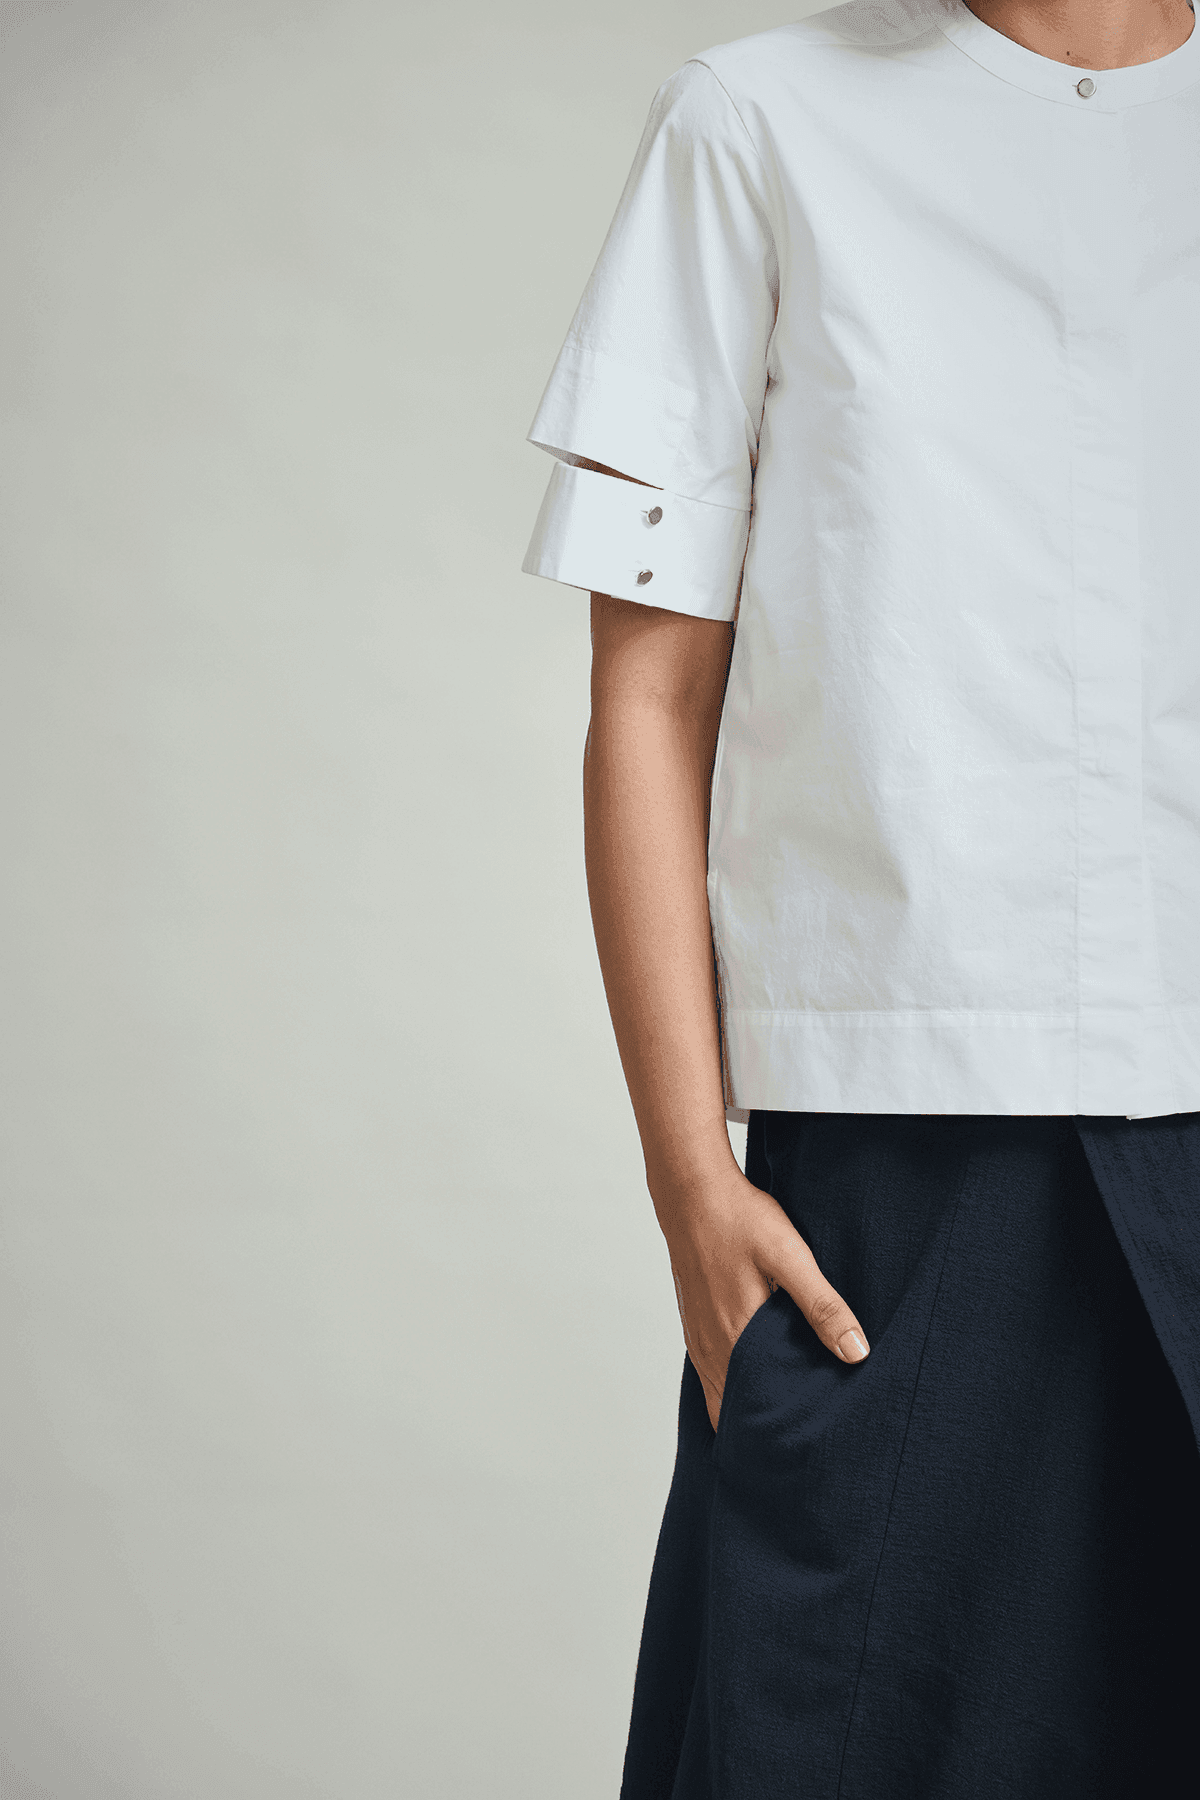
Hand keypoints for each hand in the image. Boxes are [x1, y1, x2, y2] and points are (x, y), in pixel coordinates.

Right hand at [657, 1166, 869, 1432]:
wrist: (691, 1191)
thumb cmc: (741, 1220)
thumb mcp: (790, 1257)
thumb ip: (822, 1306)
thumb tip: (856, 1353)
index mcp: (735, 1337)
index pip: (748, 1411)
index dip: (771, 1435)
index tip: (801, 1450)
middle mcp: (711, 1346)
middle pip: (732, 1408)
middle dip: (762, 1427)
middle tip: (798, 1441)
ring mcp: (698, 1334)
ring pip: (720, 1390)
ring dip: (745, 1405)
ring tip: (782, 1416)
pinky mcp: (694, 1320)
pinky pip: (711, 1368)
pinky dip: (730, 1382)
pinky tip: (755, 1374)